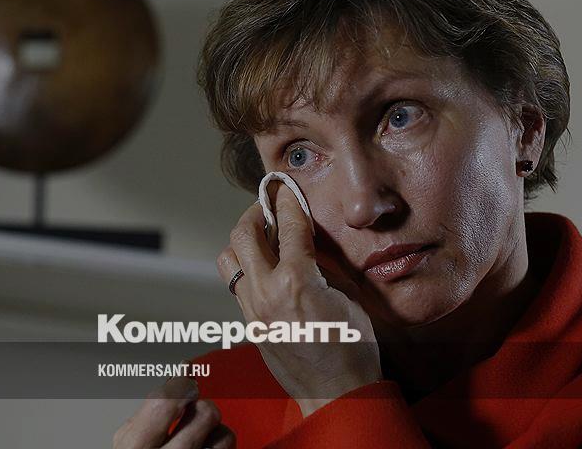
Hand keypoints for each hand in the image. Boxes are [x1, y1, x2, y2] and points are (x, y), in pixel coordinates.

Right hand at [113, 375, 234, 448]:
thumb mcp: (130, 443)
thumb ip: (151, 411)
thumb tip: (182, 371)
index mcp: (135, 448)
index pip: (165, 401)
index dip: (181, 387)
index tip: (185, 387)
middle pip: (205, 413)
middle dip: (203, 409)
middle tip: (193, 418)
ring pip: (226, 435)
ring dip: (218, 434)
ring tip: (201, 443)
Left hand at [217, 182, 381, 416]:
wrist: (337, 395)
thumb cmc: (353, 350)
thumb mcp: (347, 297)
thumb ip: (324, 265)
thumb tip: (310, 242)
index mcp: (296, 282)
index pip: (288, 225)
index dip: (289, 199)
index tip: (288, 186)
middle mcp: (266, 293)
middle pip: (244, 234)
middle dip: (255, 211)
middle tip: (270, 205)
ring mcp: (253, 312)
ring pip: (229, 260)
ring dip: (243, 241)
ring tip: (263, 236)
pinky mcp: (250, 326)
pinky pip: (236, 285)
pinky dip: (247, 268)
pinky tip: (267, 268)